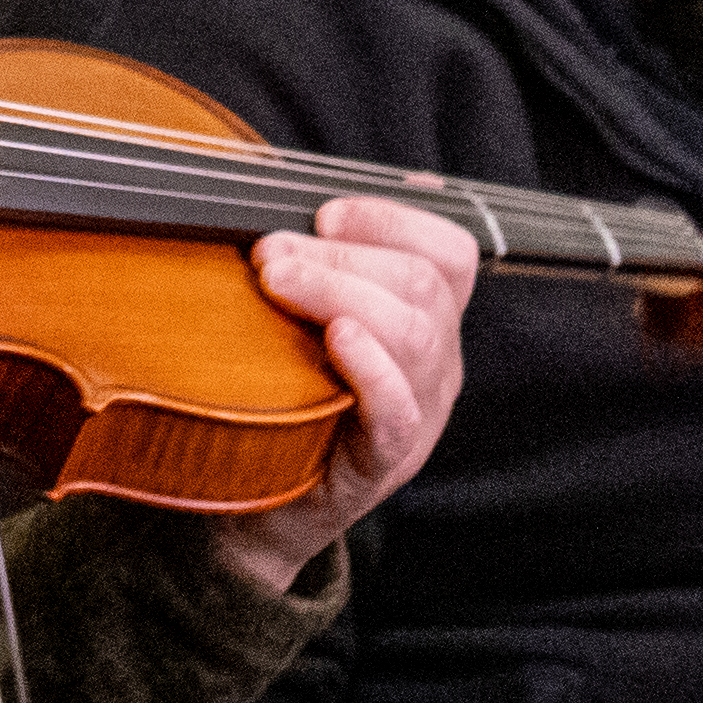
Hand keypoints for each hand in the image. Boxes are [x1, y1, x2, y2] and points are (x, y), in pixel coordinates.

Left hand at [206, 195, 483, 592]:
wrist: (252, 509)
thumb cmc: (278, 399)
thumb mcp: (304, 321)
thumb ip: (323, 266)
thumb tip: (324, 193)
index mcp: (429, 322)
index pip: (449, 252)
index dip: (394, 219)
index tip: (324, 212)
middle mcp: (436, 365)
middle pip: (424, 285)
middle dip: (342, 255)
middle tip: (268, 253)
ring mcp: (418, 415)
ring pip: (415, 335)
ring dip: (340, 293)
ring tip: (277, 281)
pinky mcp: (383, 463)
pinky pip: (400, 411)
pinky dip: (372, 368)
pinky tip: (336, 341)